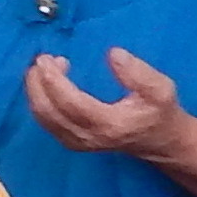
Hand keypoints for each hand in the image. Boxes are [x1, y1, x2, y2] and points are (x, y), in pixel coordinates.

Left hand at [24, 46, 191, 160]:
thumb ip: (138, 72)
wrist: (159, 142)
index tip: (48, 59)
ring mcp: (78, 142)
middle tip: (41, 58)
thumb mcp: (160, 89)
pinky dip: (40, 100)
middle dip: (37, 83)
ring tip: (43, 66)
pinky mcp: (73, 142)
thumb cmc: (159, 112)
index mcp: (109, 124)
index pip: (71, 103)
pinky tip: (45, 82)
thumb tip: (113, 54)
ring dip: (36, 91)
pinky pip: (47, 122)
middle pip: (49, 112)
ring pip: (44, 119)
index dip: (54, 81)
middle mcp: (89, 137)